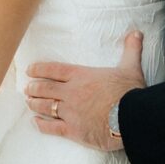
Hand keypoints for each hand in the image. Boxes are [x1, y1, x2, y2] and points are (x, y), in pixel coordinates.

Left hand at [24, 30, 145, 151]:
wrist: (132, 117)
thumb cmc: (130, 92)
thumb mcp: (131, 67)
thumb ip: (130, 49)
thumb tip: (136, 33)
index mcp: (82, 76)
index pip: (55, 70)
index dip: (40, 69)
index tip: (30, 70)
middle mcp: (71, 93)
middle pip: (45, 89)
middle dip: (34, 88)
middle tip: (28, 88)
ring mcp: (70, 112)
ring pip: (45, 107)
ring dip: (35, 104)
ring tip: (29, 102)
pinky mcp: (73, 130)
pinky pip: (52, 127)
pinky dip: (41, 125)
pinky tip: (35, 122)